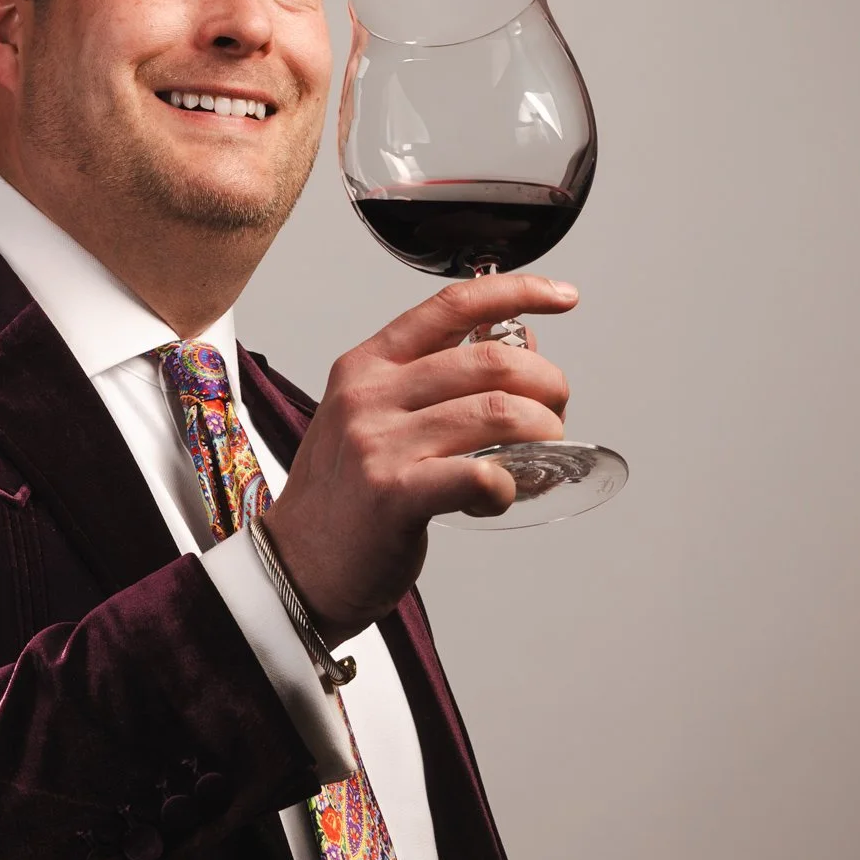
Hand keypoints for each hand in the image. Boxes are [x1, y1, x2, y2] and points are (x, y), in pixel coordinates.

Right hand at [262, 275, 577, 641]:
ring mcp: (380, 445)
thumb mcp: (374, 419)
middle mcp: (370, 397)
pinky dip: (508, 484)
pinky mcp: (394, 496)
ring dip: (541, 434)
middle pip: (490, 360)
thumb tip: (521, 345)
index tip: (562, 298)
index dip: (518, 292)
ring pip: (497, 412)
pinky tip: (500, 495)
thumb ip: (438, 380)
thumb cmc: (343, 498)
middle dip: (546, 384)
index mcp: (366, 367)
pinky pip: (481, 474)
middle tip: (555, 413)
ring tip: (541, 457)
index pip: (451, 305)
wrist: (297, 567)